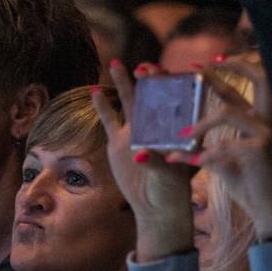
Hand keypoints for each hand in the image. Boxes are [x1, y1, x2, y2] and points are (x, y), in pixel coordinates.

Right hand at [91, 61, 194, 262]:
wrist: (156, 207)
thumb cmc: (172, 190)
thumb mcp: (169, 176)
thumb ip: (156, 162)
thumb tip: (140, 153)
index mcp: (176, 127)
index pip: (177, 98)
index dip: (172, 84)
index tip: (165, 76)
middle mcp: (157, 124)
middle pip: (153, 94)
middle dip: (149, 78)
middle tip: (143, 68)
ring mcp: (137, 130)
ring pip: (131, 102)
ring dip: (123, 83)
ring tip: (115, 63)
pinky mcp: (119, 141)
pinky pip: (110, 120)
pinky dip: (103, 106)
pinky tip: (95, 91)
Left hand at [172, 57, 271, 237]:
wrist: (269, 211)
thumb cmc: (249, 186)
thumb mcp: (223, 164)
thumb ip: (206, 150)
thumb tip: (175, 149)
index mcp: (256, 121)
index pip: (240, 88)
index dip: (224, 70)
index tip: (199, 63)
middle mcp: (264, 121)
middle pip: (251, 81)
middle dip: (222, 71)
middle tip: (196, 68)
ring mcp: (264, 133)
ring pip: (227, 112)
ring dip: (201, 123)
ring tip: (182, 136)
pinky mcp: (261, 150)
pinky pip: (225, 145)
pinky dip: (206, 153)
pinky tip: (192, 161)